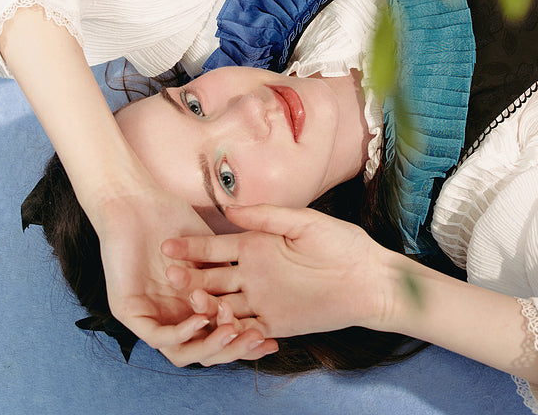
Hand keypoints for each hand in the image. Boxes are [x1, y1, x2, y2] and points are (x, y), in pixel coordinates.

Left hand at [89, 187, 279, 366]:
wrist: (136, 202)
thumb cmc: (170, 216)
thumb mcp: (212, 248)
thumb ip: (230, 272)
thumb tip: (261, 290)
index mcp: (190, 304)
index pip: (220, 332)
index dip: (246, 337)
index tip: (272, 337)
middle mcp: (171, 315)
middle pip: (206, 348)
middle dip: (235, 348)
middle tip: (259, 338)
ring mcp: (150, 316)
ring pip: (184, 350)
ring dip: (211, 345)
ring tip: (233, 332)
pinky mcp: (130, 313)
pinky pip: (158, 336)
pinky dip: (182, 333)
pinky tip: (201, 320)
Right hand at [162, 204, 389, 337]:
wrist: (370, 279)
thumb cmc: (342, 243)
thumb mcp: (303, 222)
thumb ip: (266, 216)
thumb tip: (230, 207)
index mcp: (256, 245)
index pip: (216, 247)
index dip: (192, 247)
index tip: (167, 245)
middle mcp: (253, 273)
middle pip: (213, 277)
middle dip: (190, 277)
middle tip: (169, 275)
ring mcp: (262, 299)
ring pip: (223, 305)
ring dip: (205, 305)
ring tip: (190, 301)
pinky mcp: (274, 323)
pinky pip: (246, 330)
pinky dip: (231, 331)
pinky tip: (217, 328)